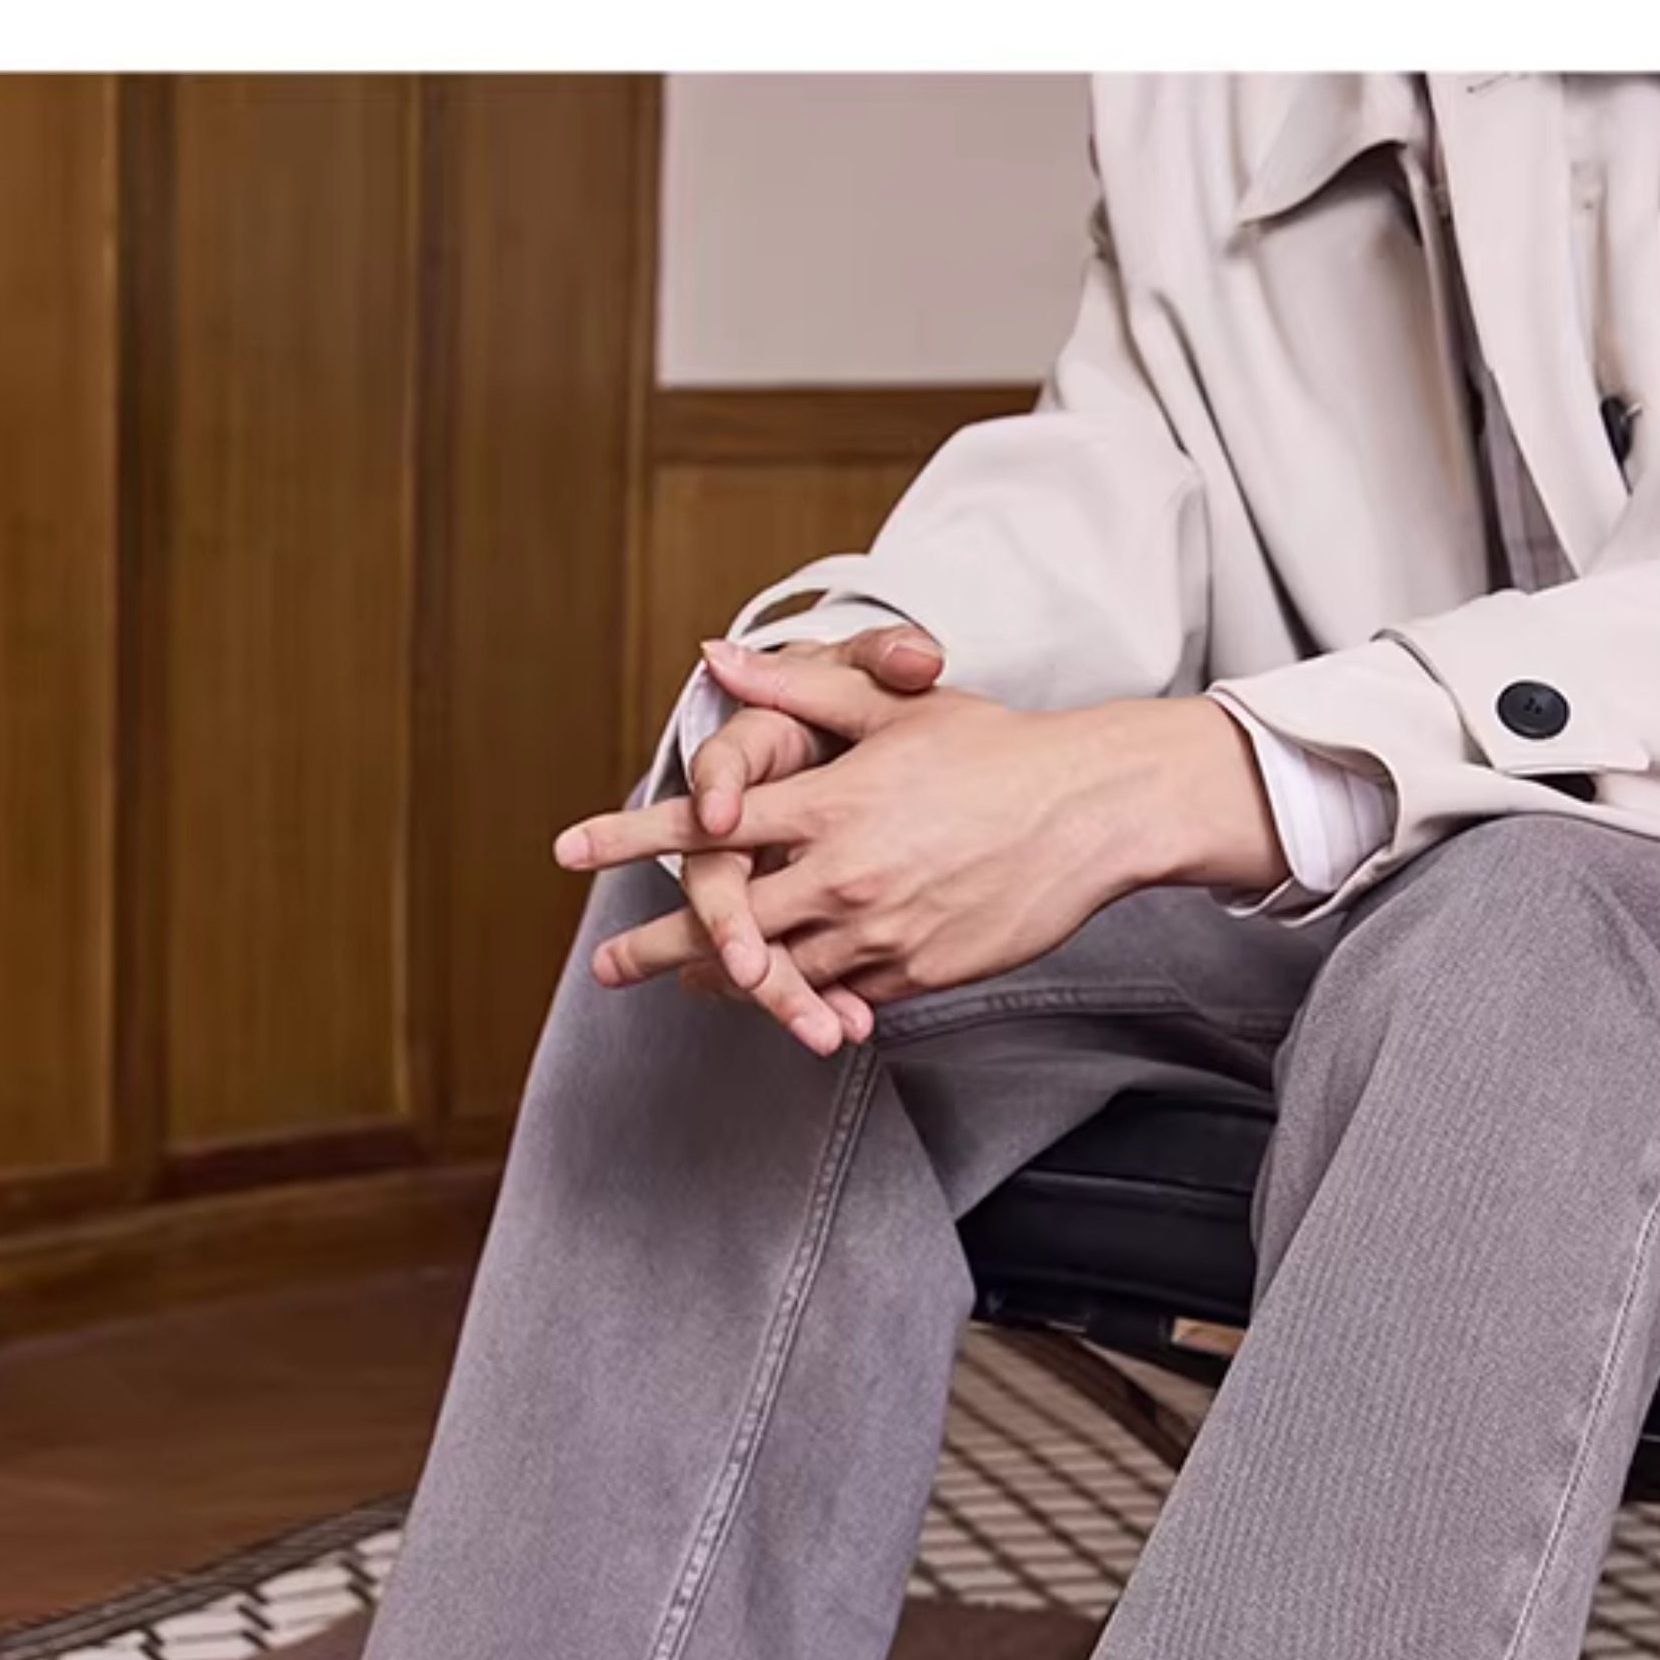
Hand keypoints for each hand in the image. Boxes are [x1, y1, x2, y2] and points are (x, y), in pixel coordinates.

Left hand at [573, 648, 1285, 1014]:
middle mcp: (841, 873)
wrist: (1091, 812)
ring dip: (728, 980)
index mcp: (827, 802)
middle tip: (607, 966)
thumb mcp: (894, 707)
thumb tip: (719, 657)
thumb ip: (799, 692)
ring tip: (690, 986)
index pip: (703, 822)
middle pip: (722, 921)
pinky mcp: (915, 972)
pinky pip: (841, 995)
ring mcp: (877, 931)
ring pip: (777, 972)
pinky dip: (808, 999)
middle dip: (655, 947)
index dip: (628, 836)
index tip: (569, 850)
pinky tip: (785, 1002)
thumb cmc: (997, 749)